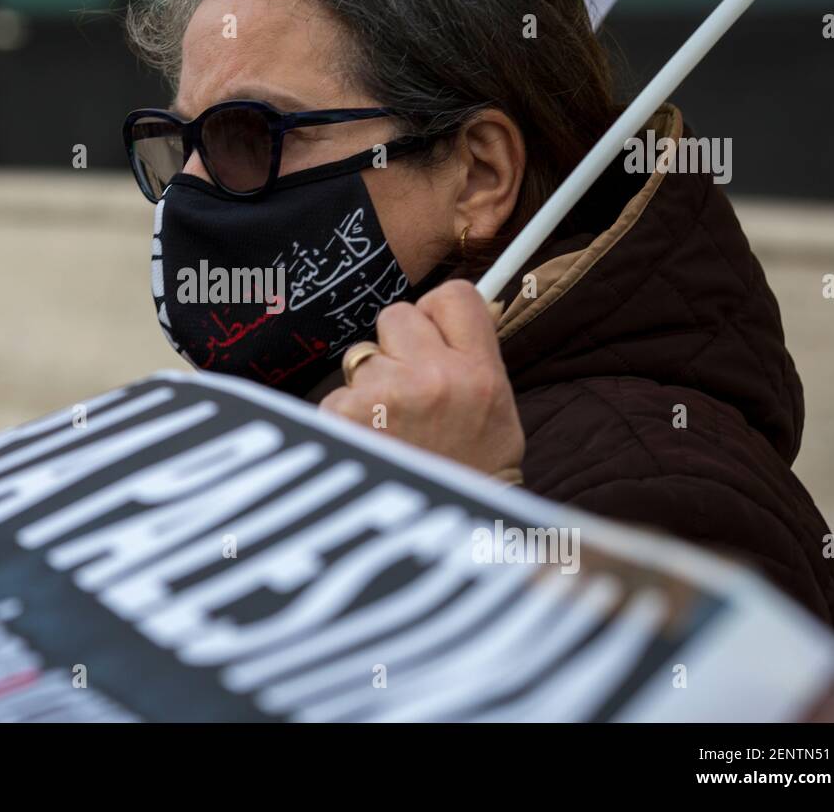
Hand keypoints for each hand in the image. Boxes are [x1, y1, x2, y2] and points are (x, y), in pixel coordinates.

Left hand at [320, 280, 524, 477]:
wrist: (442, 537)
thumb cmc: (469, 473)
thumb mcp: (497, 413)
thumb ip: (476, 358)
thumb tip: (455, 308)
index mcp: (480, 374)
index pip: (454, 296)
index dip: (436, 311)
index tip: (432, 332)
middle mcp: (436, 378)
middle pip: (397, 316)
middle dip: (396, 346)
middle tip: (407, 389)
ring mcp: (386, 397)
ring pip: (360, 356)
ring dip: (369, 385)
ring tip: (390, 427)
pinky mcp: (344, 417)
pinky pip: (336, 395)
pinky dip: (346, 418)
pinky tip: (369, 445)